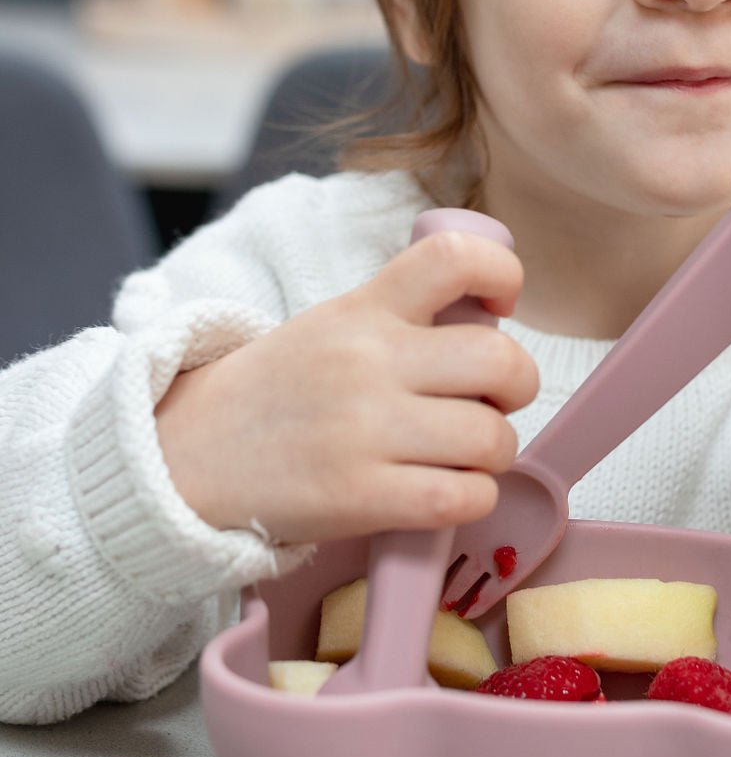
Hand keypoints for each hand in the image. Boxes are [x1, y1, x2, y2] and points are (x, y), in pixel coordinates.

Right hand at [155, 229, 538, 542]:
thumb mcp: (332, 326)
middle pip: (501, 361)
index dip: (504, 276)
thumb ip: (403, 318)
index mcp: (364, 308)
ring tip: (461, 455)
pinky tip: (445, 492)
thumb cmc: (277, 393)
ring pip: (493, 438)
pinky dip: (472, 498)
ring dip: (494, 452)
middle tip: (490, 402)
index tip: (500, 306)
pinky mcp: (361, 497)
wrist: (187, 456)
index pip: (456, 258)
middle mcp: (369, 361)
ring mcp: (365, 430)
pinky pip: (464, 497)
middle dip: (516, 387)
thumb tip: (491, 326)